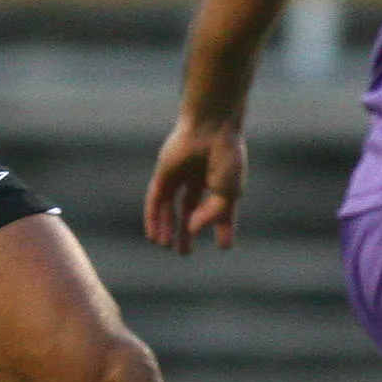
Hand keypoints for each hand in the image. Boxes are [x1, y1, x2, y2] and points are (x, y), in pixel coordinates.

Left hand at [144, 120, 246, 253]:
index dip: (223, 228)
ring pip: (171, 206)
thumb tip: (191, 228)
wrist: (211, 129)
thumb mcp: (227, 193)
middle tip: (184, 252)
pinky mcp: (164, 173)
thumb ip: (211, 215)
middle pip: (190, 210)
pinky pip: (156, 199)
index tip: (224, 246)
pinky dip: (154, 218)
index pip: (221, 210)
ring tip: (166, 247)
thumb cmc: (226, 157)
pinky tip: (153, 235)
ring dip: (168, 227)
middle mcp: (201, 179)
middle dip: (187, 231)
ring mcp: (181, 176)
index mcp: (221, 182)